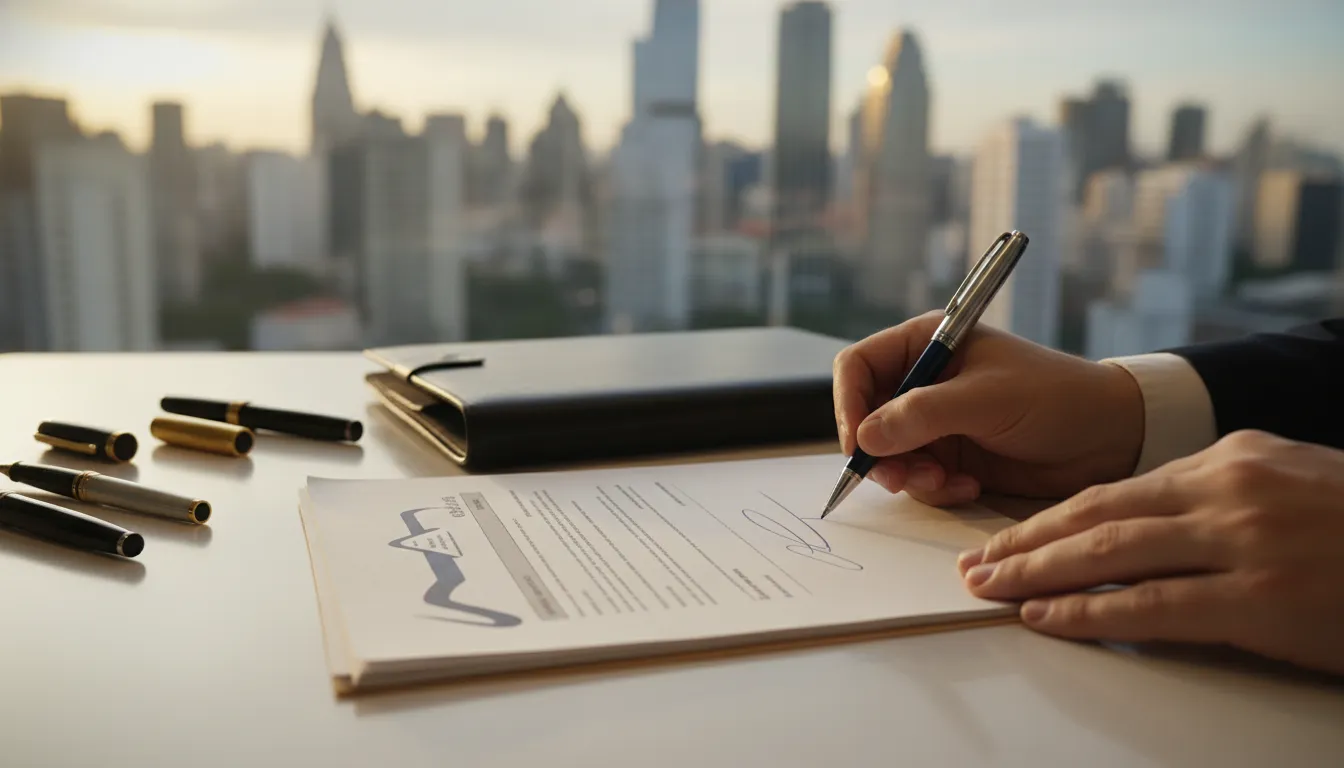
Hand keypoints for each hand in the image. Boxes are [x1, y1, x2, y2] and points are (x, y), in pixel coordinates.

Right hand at [832, 311, 1145, 505]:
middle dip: (880, 452)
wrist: (1111, 438)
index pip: (858, 367)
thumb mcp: (986, 399)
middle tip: (902, 478)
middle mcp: (924, 380)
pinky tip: (968, 485)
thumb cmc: (1056, 398)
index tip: (858, 444)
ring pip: (888, 454)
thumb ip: (922, 414)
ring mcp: (936, 421)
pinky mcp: (951, 455)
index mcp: (927, 344)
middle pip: (865, 416)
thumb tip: (866, 437)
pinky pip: (917, 478)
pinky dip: (935, 488)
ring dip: (910, 476)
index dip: (848, 404)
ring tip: (947, 481)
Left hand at [958, 430, 1343, 675]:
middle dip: (1025, 543)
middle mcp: (1227, 489)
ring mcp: (1243, 541)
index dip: (1049, 518)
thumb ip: (1213, 502)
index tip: (1003, 537)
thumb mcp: (1285, 487)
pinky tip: (1048, 618)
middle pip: (1098, 515)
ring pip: (1111, 553)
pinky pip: (1152, 605)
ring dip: (1038, 574)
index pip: (1114, 490)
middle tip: (974, 566)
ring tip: (991, 590)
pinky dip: (1089, 613)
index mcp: (1230, 458)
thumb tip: (1139, 533)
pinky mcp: (1259, 597)